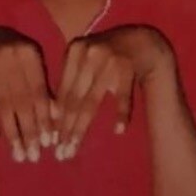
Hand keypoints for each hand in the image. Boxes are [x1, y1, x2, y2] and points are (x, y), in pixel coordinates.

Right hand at [0, 26, 54, 162]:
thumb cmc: (19, 57)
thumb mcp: (35, 65)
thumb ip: (45, 88)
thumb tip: (58, 118)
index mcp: (30, 55)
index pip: (39, 93)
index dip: (44, 119)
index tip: (49, 143)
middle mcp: (10, 60)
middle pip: (22, 103)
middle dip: (29, 132)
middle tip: (34, 157)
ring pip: (3, 107)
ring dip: (11, 134)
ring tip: (19, 156)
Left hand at [56, 24, 173, 157]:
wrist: (144, 41)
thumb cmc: (109, 56)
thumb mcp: (87, 60)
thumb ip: (71, 81)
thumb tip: (52, 116)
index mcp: (74, 50)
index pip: (62, 91)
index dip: (56, 118)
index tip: (51, 142)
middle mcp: (89, 52)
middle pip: (74, 99)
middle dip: (65, 129)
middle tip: (60, 154)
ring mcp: (109, 59)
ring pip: (92, 101)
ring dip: (82, 127)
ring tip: (74, 148)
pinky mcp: (129, 67)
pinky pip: (123, 96)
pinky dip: (122, 113)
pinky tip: (118, 130)